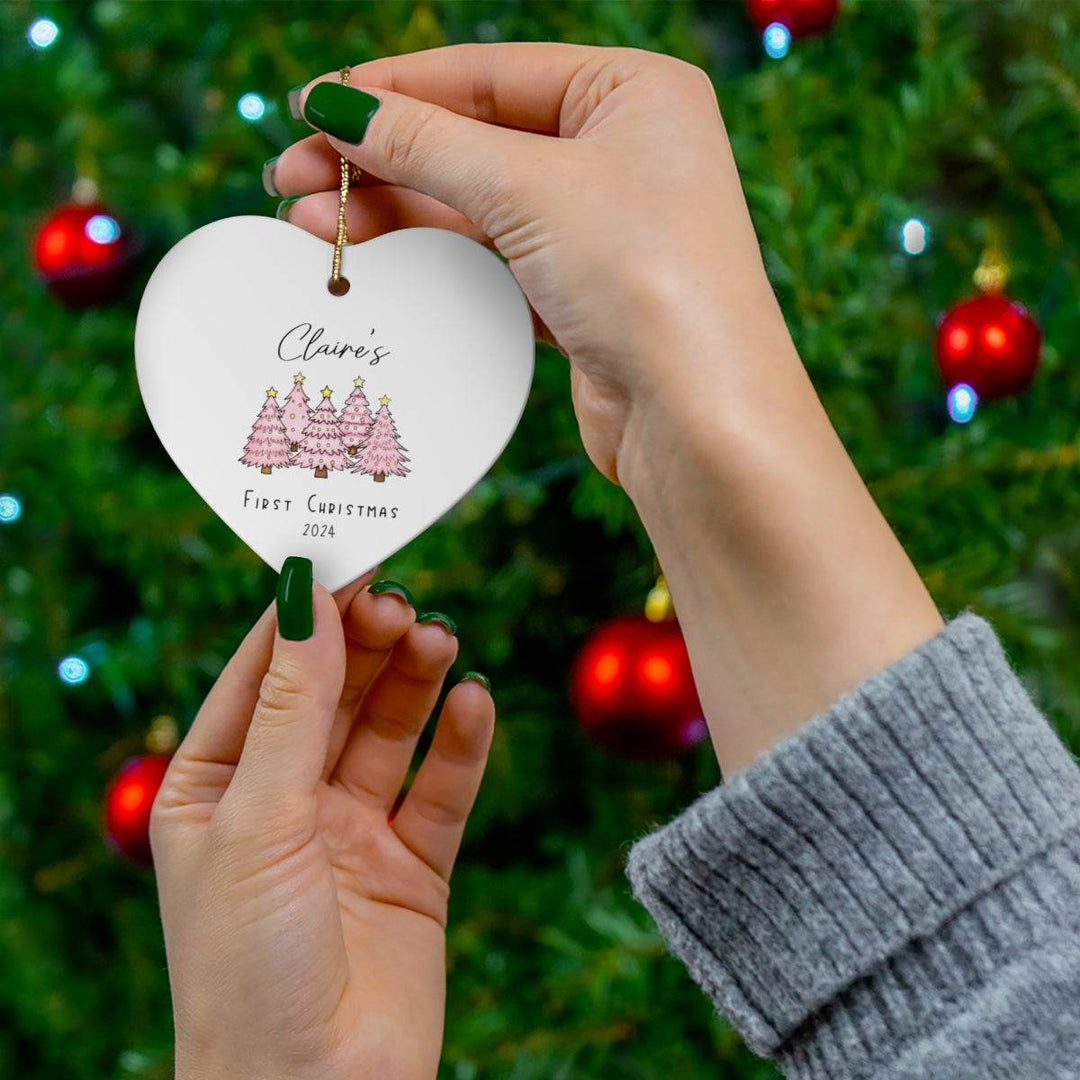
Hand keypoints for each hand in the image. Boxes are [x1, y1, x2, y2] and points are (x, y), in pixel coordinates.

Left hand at [150, 571, 493, 1079]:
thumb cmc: (247, 966)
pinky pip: (442, 788)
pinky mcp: (413, 866)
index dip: (304, 614)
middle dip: (366, 643)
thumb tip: (306, 595)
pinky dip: (461, 742)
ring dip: (415, 680)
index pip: (263, 674)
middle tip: (402, 602)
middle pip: (334, 693)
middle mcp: (284, 801)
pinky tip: (474, 701)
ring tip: (440, 640)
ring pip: (389, 730)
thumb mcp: (259, 818)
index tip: (349, 556)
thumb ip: (292, 706)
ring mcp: (350, 832)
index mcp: (216, 786)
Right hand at [271, 42, 772, 484]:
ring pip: (478, 204)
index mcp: (633, 92)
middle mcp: (624, 152)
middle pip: (475, 140)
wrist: (700, 418)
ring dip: (396, 212)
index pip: (489, 74)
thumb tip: (339, 106)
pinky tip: (375, 259)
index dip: (394, 89)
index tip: (313, 106)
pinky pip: (493, 260)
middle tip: (291, 177)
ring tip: (310, 224)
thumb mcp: (528, 188)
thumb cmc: (646, 278)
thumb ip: (427, 143)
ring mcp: (604, 227)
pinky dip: (435, 259)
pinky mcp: (584, 294)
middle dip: (380, 159)